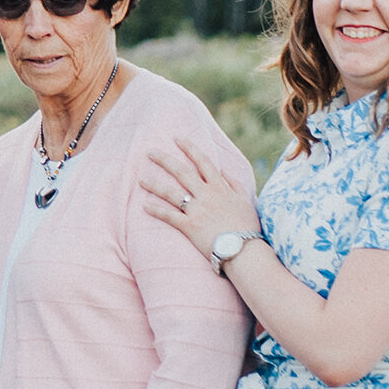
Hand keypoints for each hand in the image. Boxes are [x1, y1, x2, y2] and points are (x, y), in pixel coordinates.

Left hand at [141, 133, 260, 264]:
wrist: (244, 250)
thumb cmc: (247, 227)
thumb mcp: (245, 201)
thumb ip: (234, 184)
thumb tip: (223, 171)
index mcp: (220, 187)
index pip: (203, 162)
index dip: (190, 148)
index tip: (178, 138)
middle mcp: (207, 195)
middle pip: (182, 172)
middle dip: (165, 160)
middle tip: (150, 152)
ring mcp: (197, 210)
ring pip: (171, 193)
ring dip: (155, 184)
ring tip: (141, 179)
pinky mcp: (190, 226)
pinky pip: (169, 215)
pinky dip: (156, 210)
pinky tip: (144, 206)